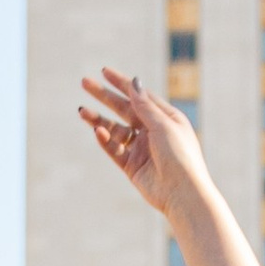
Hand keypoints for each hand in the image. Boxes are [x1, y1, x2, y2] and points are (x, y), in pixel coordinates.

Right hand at [80, 67, 206, 219]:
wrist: (182, 193)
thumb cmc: (180, 156)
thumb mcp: (163, 125)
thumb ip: (145, 105)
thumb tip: (133, 82)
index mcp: (166, 118)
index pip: (140, 96)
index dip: (122, 83)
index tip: (104, 71)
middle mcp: (153, 132)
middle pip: (124, 110)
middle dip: (104, 97)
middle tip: (85, 83)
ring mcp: (142, 149)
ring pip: (115, 130)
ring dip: (99, 120)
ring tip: (82, 111)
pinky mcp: (132, 167)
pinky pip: (115, 150)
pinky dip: (105, 140)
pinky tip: (97, 131)